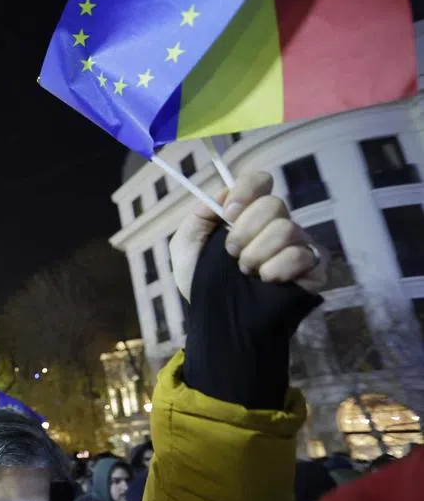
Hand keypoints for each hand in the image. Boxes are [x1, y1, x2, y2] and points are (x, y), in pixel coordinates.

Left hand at [170, 172, 326, 301]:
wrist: (215, 320)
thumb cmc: (201, 281)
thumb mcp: (187, 245)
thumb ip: (200, 214)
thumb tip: (224, 192)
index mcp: (247, 213)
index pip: (260, 180)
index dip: (246, 190)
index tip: (228, 213)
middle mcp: (276, 224)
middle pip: (274, 204)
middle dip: (245, 231)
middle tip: (231, 253)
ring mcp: (298, 245)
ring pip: (287, 229)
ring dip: (257, 254)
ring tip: (246, 271)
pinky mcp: (314, 268)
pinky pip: (303, 255)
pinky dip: (278, 269)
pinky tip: (267, 281)